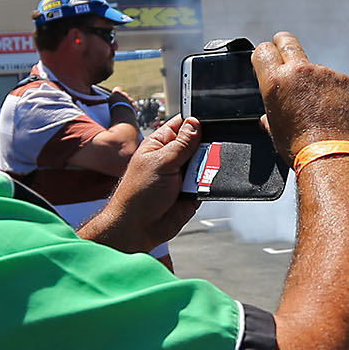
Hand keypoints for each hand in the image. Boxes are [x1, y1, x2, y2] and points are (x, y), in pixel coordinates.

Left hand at [80, 115, 202, 254]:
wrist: (139, 227)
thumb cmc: (138, 194)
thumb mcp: (161, 162)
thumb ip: (182, 143)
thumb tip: (196, 123)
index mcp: (160, 144)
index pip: (182, 124)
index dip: (195, 122)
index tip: (209, 122)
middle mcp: (173, 158)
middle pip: (200, 143)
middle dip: (205, 148)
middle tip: (201, 155)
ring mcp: (183, 175)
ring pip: (207, 163)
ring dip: (207, 168)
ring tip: (196, 176)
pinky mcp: (193, 192)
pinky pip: (209, 182)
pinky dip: (210, 183)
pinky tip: (201, 187)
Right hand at [252, 32, 348, 162]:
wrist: (333, 158)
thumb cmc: (300, 148)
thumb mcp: (274, 130)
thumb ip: (271, 113)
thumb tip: (269, 117)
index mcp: (276, 82)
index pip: (264, 50)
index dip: (265, 55)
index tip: (268, 60)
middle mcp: (301, 72)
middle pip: (288, 41)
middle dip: (284, 45)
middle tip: (287, 57)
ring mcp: (327, 74)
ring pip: (316, 68)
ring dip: (314, 81)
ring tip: (318, 108)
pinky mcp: (347, 82)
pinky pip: (336, 81)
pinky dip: (334, 92)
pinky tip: (334, 112)